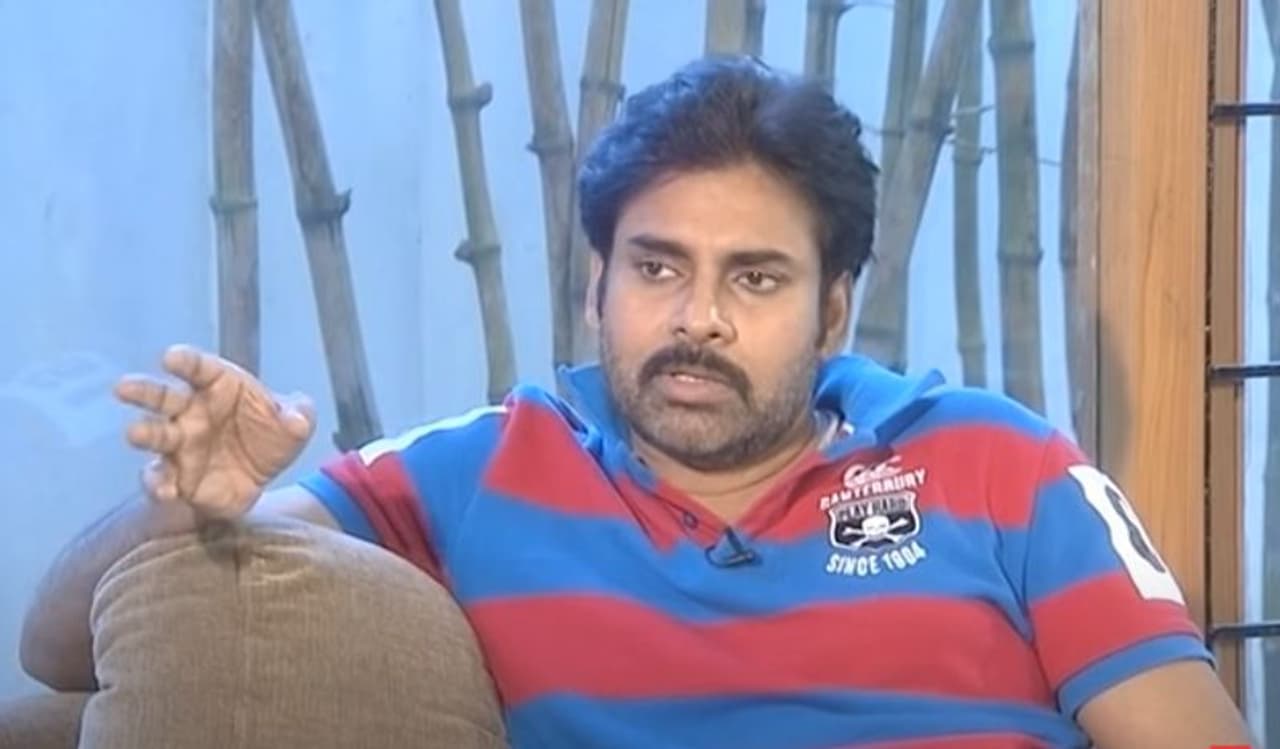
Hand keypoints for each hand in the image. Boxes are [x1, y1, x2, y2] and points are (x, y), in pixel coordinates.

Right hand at [114, 344, 315, 518]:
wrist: (264, 476)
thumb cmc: (271, 433)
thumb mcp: (296, 422)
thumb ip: (299, 415)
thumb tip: (297, 420)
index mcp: (219, 385)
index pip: (199, 368)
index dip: (185, 361)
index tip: (171, 358)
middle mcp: (191, 410)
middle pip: (162, 396)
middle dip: (143, 390)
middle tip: (123, 387)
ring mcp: (179, 444)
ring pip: (154, 435)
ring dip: (143, 433)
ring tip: (134, 434)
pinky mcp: (175, 476)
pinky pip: (160, 478)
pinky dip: (158, 484)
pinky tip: (166, 491)